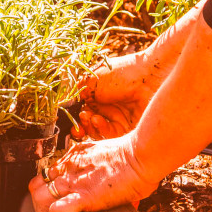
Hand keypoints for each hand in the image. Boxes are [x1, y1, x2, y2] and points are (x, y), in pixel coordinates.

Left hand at [28, 135, 159, 211]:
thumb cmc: (135, 156)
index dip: (46, 194)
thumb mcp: (106, 155)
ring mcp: (73, 182)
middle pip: (37, 189)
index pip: (46, 177)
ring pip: (40, 200)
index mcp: (72, 158)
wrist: (142, 156)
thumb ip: (98, 166)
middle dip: (40, 207)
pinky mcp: (83, 196)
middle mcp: (67, 169)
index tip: (53, 206)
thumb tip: (106, 181)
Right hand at [75, 6, 193, 138]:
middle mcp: (107, 109)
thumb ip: (74, 95)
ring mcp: (118, 120)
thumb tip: (60, 108)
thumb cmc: (120, 73)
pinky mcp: (129, 131)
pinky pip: (110, 138)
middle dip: (80, 125)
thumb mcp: (90, 80)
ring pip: (98, 134)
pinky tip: (98, 120)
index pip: (80, 113)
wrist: (150, 76)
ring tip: (90, 117)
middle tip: (79, 120)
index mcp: (97, 96)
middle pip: (88, 126)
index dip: (73, 118)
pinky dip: (101, 131)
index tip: (68, 119)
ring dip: (90, 128)